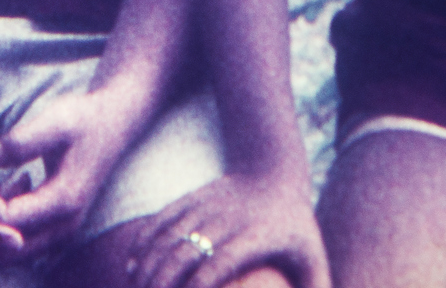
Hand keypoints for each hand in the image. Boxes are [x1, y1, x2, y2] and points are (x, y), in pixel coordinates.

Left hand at [0, 90, 135, 258]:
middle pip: (7, 245)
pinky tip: (14, 186)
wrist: (113, 124)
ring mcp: (64, 230)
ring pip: (14, 248)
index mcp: (64, 201)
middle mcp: (66, 226)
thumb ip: (21, 141)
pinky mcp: (60, 227)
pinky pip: (23, 240)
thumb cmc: (83, 120)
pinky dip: (8, 221)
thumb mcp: (55, 120)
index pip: (6, 219)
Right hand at [129, 172, 329, 287]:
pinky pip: (159, 222)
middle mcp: (225, 220)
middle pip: (186, 252)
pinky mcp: (189, 199)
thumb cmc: (294, 227)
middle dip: (163, 283)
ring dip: (148, 268)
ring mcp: (203, 206)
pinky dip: (142, 245)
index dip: (200, 287)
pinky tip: (132, 267)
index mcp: (256, 237)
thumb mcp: (313, 257)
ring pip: (167, 236)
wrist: (272, 170)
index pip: (221, 263)